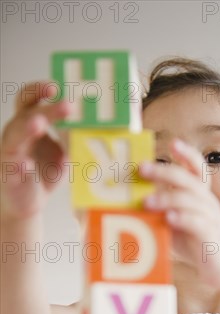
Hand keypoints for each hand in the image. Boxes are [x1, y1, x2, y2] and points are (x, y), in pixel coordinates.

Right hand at [0, 81, 70, 222]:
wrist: (28, 202)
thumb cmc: (43, 173)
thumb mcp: (61, 152)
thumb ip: (70, 138)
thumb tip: (92, 125)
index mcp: (28, 124)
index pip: (30, 100)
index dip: (40, 91)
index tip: (56, 86)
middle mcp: (16, 134)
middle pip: (26, 114)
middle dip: (44, 108)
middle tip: (66, 105)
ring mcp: (10, 153)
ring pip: (15, 137)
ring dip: (27, 129)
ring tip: (39, 125)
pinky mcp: (8, 175)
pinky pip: (11, 167)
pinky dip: (19, 165)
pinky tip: (26, 165)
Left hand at [140, 139, 219, 289]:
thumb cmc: (199, 243)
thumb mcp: (177, 223)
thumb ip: (161, 212)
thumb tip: (130, 205)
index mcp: (200, 195)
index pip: (197, 169)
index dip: (187, 155)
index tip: (173, 144)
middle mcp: (207, 202)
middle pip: (187, 180)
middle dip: (164, 171)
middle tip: (142, 169)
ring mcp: (211, 218)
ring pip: (191, 200)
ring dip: (168, 198)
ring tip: (147, 202)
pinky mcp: (211, 236)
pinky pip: (198, 223)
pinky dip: (184, 219)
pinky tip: (170, 218)